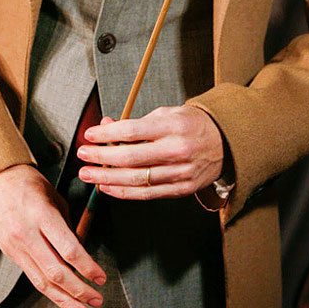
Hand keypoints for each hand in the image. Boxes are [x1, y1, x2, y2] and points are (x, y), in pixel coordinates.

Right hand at [0, 164, 105, 307]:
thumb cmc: (25, 182)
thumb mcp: (52, 195)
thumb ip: (66, 223)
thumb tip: (79, 248)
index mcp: (42, 215)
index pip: (69, 249)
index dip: (87, 267)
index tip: (100, 277)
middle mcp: (27, 234)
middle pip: (56, 272)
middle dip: (79, 290)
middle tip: (96, 300)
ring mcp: (16, 247)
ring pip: (42, 282)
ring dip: (64, 300)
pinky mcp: (10, 254)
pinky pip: (32, 277)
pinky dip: (49, 290)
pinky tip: (62, 297)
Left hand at [76, 105, 223, 199]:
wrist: (225, 142)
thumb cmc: (192, 125)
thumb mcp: (166, 113)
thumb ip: (136, 122)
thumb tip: (106, 126)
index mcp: (173, 126)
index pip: (133, 131)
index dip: (107, 134)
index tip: (90, 135)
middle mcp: (177, 150)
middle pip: (131, 157)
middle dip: (102, 158)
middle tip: (83, 156)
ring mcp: (180, 173)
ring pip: (137, 179)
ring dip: (107, 178)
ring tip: (88, 175)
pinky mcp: (182, 189)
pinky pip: (147, 194)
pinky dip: (124, 193)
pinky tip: (107, 188)